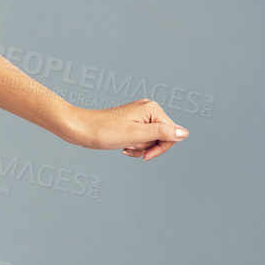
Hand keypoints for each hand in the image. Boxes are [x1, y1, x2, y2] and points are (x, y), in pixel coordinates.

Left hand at [64, 99, 188, 159]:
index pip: (171, 134)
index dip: (160, 148)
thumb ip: (161, 133)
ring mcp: (139, 115)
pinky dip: (134, 145)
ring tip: (124, 145)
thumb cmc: (104, 131)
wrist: (80, 128)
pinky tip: (123, 146)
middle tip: (130, 147)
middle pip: (162, 136)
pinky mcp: (131, 121)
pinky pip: (141, 138)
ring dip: (139, 147)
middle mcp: (148, 109)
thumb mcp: (136, 135)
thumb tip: (184, 133)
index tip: (145, 156)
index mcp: (152, 109)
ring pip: (150, 139)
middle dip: (148, 147)